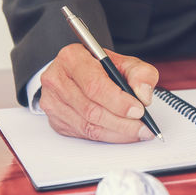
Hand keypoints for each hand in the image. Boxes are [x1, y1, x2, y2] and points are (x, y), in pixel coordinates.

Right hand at [39, 43, 158, 142]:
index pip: (95, 85)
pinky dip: (108, 136)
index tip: (139, 110)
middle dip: (122, 122)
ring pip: (88, 126)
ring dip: (117, 132)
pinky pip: (84, 134)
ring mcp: (52, 102)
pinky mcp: (56, 120)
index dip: (118, 101)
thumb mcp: (126, 63)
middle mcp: (57, 79)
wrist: (84, 73)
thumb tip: (142, 95)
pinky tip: (123, 134)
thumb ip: (140, 74)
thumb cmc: (104, 68)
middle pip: (91, 109)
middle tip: (143, 127)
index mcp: (72, 58)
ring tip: (138, 132)